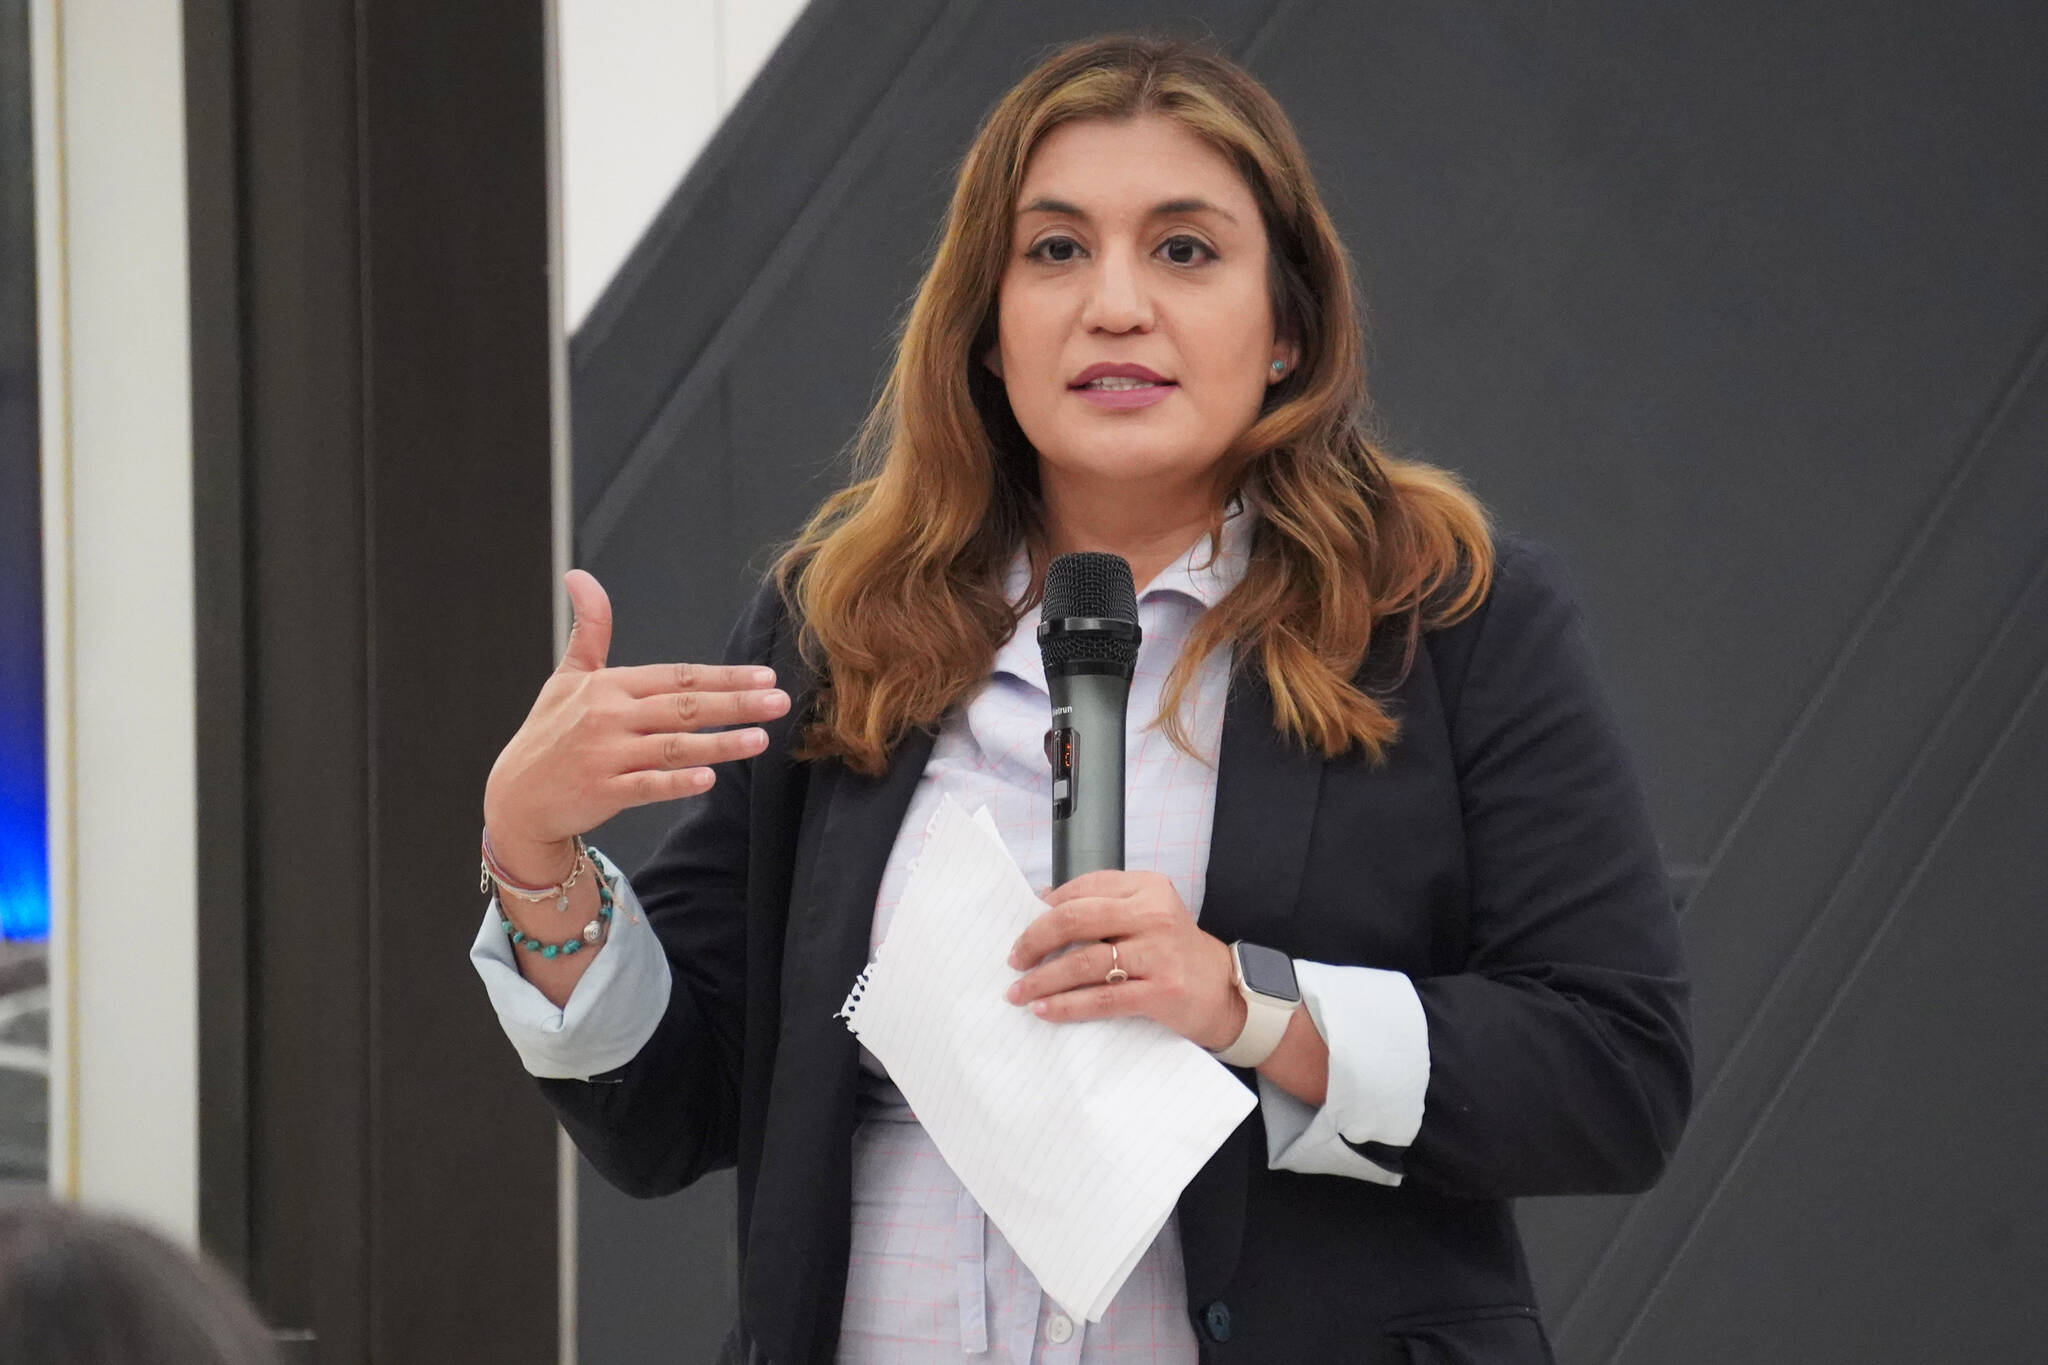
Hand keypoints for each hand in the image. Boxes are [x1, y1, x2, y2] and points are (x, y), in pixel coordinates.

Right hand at [482, 569, 788, 877]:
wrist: (515, 797)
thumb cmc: (549, 733)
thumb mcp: (567, 677)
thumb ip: (588, 630)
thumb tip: (580, 575)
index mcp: (608, 686)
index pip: (677, 676)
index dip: (722, 675)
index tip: (764, 676)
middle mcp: (608, 716)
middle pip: (683, 706)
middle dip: (735, 702)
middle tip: (780, 702)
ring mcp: (605, 755)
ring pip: (672, 746)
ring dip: (718, 742)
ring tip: (760, 739)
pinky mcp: (601, 792)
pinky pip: (647, 785)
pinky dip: (677, 781)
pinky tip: (709, 779)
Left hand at [1005, 870, 1247, 1051]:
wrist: (1225, 992)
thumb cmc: (1174, 953)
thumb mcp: (1146, 916)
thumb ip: (1103, 906)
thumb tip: (1041, 904)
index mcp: (1147, 887)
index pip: (1083, 888)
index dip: (1045, 909)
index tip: (1023, 929)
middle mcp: (1153, 914)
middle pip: (1076, 919)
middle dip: (1035, 940)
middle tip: (1014, 959)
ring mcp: (1158, 953)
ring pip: (1084, 961)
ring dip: (1043, 979)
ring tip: (1019, 992)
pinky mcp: (1161, 991)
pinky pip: (1101, 998)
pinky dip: (1067, 1004)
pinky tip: (1045, 1010)